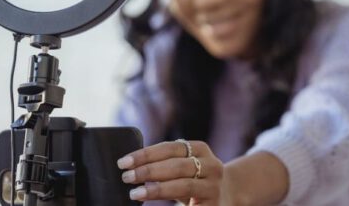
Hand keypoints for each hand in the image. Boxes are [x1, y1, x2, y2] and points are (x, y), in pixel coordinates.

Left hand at [117, 140, 233, 204]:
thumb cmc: (192, 178)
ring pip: (183, 185)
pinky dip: (170, 205)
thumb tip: (129, 165)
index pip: (168, 148)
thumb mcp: (181, 165)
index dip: (145, 154)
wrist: (225, 196)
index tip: (123, 162)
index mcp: (200, 148)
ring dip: (156, 189)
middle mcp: (211, 164)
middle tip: (126, 177)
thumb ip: (163, 162)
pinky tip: (154, 205)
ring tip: (135, 193)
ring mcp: (214, 185)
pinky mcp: (214, 204)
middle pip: (176, 165)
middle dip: (148, 171)